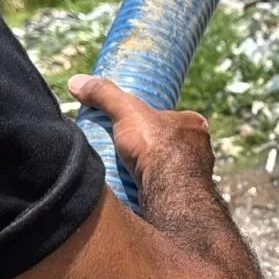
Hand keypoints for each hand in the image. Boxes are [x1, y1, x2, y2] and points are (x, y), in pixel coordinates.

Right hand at [68, 74, 213, 189]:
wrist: (170, 190)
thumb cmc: (157, 146)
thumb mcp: (126, 111)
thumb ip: (104, 94)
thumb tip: (76, 82)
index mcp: (194, 125)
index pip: (174, 119)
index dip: (154, 121)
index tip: (136, 127)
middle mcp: (202, 149)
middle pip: (172, 144)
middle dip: (153, 148)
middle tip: (129, 151)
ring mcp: (198, 175)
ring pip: (173, 169)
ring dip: (154, 170)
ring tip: (129, 172)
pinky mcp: (188, 197)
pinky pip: (170, 190)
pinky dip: (157, 189)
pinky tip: (140, 191)